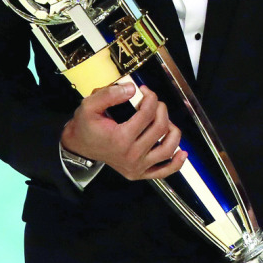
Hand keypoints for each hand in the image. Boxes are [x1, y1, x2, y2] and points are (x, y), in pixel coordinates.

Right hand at [61, 82, 186, 180]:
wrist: (79, 147)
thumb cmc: (86, 126)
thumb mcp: (90, 105)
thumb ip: (109, 94)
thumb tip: (132, 89)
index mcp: (120, 139)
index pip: (148, 113)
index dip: (151, 97)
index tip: (145, 91)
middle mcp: (131, 155)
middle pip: (160, 127)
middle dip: (160, 108)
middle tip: (153, 102)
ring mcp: (137, 167)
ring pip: (168, 148)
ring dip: (172, 130)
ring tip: (164, 120)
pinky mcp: (140, 173)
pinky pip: (164, 172)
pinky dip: (176, 163)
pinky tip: (182, 152)